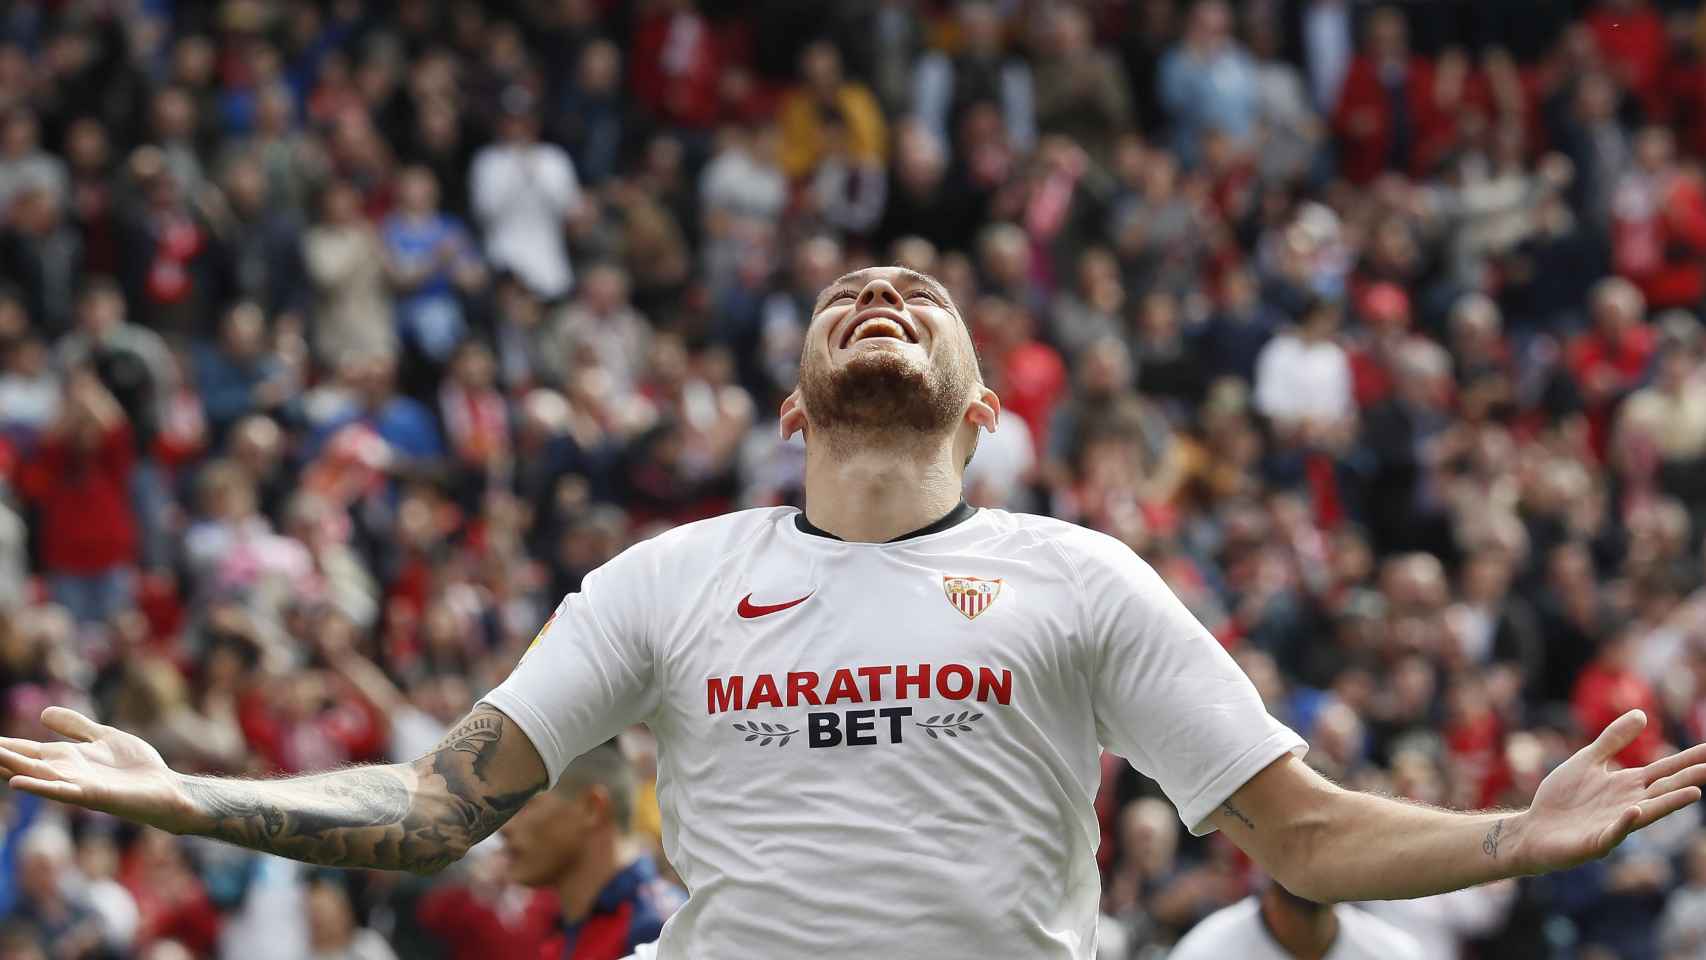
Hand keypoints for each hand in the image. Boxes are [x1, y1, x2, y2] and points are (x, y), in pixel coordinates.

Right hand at [0, 707, 195, 833]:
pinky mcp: (92, 795)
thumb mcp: (102, 737)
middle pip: (21, 762)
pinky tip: (17, 782)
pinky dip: (39, 786)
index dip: (1, 744)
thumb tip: (43, 712)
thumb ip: (75, 726)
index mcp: (64, 757)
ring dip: (9, 768)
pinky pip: (61, 791)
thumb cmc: (135, 767)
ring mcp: (75, 785)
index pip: (23, 750)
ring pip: (35, 775)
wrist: (164, 788)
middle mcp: (63, 772)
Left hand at [1516, 710, 1705, 872]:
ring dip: (1669, 804)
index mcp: (1627, 785)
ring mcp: (1615, 824)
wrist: (1534, 830)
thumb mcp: (1587, 761)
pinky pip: (1613, 832)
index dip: (1687, 760)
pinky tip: (1635, 810)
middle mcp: (1629, 804)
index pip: (1664, 770)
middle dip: (1688, 780)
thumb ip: (1612, 740)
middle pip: (1663, 789)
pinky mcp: (1596, 842)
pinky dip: (1624, 822)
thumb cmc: (1563, 797)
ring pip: (1647, 813)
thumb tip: (1643, 714)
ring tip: (1694, 793)